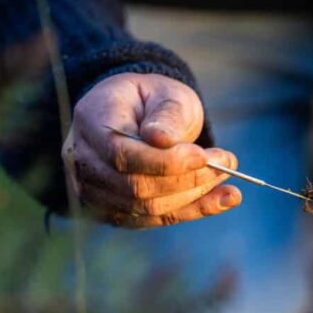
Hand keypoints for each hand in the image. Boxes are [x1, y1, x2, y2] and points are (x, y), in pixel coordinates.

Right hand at [62, 73, 240, 226]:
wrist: (140, 115)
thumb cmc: (154, 100)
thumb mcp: (166, 93)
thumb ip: (166, 115)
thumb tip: (162, 140)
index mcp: (92, 120)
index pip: (121, 154)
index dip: (164, 162)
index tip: (203, 156)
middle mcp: (83, 159)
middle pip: (134, 186)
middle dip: (187, 179)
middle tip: (227, 163)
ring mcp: (95, 190)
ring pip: (146, 208)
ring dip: (195, 196)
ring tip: (229, 179)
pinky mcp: (116, 210)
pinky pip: (155, 219)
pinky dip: (194, 210)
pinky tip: (225, 199)